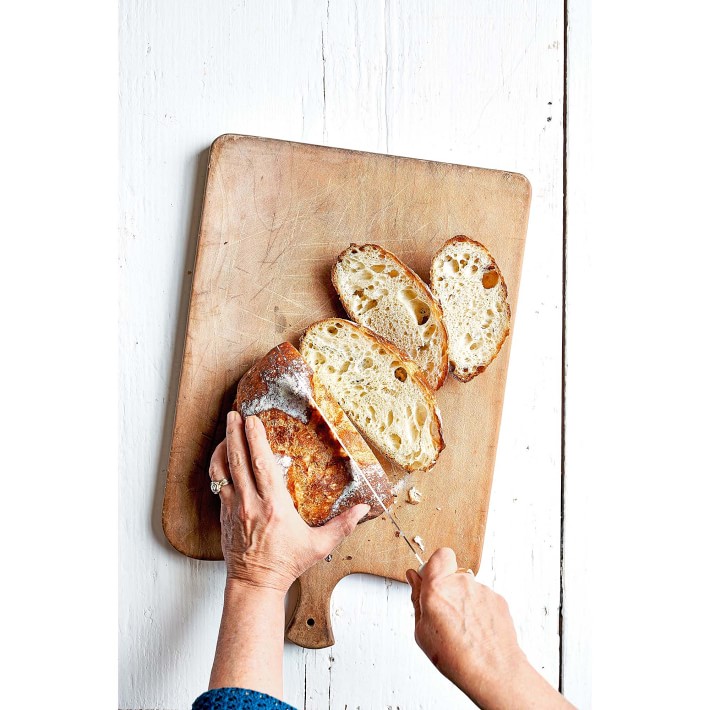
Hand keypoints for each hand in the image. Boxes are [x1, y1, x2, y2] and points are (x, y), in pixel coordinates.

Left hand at [209, 411, 369, 593]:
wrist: (255, 584)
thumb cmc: (286, 564)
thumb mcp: (319, 546)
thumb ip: (343, 525)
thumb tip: (365, 509)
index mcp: (274, 507)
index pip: (262, 465)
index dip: (256, 440)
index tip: (254, 421)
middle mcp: (251, 503)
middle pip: (238, 460)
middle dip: (235, 434)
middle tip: (235, 413)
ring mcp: (234, 508)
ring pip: (223, 470)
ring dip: (224, 446)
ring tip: (228, 429)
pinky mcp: (224, 514)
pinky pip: (217, 483)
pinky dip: (219, 466)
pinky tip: (224, 456)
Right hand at [406, 548, 573, 708]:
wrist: (493, 671)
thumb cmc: (456, 657)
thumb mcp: (422, 631)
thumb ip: (417, 598)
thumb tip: (413, 578)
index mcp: (438, 588)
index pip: (439, 555)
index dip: (435, 566)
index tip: (431, 581)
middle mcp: (461, 583)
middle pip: (452, 576)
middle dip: (448, 591)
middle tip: (446, 617)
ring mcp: (482, 590)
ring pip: (468, 589)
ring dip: (465, 604)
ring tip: (464, 631)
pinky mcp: (498, 599)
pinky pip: (483, 600)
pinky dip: (480, 612)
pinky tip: (478, 632)